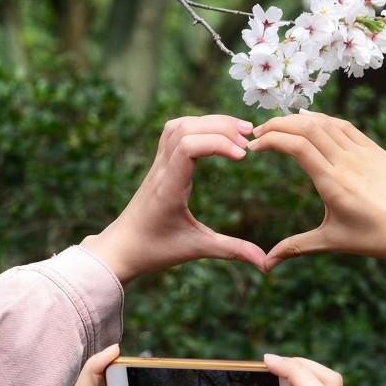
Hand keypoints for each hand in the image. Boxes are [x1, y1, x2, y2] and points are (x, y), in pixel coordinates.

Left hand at [82, 115, 265, 282]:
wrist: (120, 249)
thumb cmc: (154, 250)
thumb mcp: (195, 249)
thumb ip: (231, 250)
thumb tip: (265, 263)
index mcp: (168, 187)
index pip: (188, 147)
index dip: (218, 143)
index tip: (242, 157)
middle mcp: (162, 169)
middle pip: (187, 128)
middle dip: (221, 127)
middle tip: (249, 139)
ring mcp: (158, 164)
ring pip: (180, 125)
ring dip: (210, 122)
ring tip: (238, 132)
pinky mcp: (159, 163)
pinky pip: (174, 131)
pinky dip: (198, 125)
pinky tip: (216, 136)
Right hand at [249, 113, 385, 268]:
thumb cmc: (377, 238)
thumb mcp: (333, 241)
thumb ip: (296, 247)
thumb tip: (266, 264)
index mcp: (333, 182)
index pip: (296, 146)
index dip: (270, 141)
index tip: (253, 148)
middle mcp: (347, 161)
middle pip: (306, 128)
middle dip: (278, 125)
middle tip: (258, 133)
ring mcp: (364, 152)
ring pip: (326, 123)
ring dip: (298, 119)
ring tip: (279, 125)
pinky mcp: (377, 150)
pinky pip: (346, 127)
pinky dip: (324, 119)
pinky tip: (312, 119)